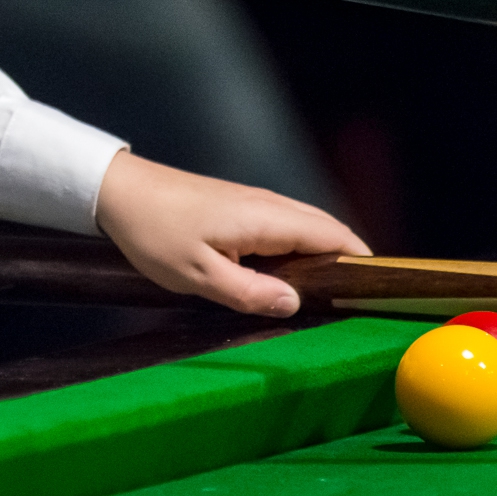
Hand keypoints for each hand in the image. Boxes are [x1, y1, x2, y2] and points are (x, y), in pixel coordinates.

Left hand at [94, 152, 369, 316]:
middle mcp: (268, 204)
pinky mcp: (239, 207)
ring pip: (305, 228)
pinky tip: (288, 277)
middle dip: (348, 262)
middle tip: (359, 304)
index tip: (378, 294)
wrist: (117, 191)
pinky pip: (283, 228)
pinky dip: (298, 250)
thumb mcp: (198, 276)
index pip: (333, 237)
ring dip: (322, 257)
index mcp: (266, 218)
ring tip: (329, 298)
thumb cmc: (153, 231)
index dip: (361, 263)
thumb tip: (294, 304)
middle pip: (326, 230)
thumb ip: (249, 293)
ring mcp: (254, 202)